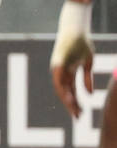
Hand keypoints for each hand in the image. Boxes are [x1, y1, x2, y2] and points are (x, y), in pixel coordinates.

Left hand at [52, 2, 94, 119]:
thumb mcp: (87, 63)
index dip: (75, 103)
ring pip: (62, 88)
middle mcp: (61, 72)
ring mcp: (58, 68)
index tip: (80, 114)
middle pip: (65, 92)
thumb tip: (89, 95)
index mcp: (68, 73)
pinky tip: (69, 98)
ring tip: (74, 111)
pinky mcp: (57, 63)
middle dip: (71, 105)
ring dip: (68, 100)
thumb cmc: (82, 44)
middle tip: (78, 118)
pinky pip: (60, 78)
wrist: (76, 29)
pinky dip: (63, 89)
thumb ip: (86, 79)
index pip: (70, 91)